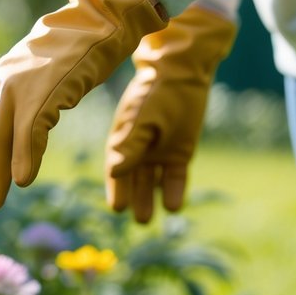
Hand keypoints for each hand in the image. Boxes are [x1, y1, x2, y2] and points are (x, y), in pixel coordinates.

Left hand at [0, 0, 167, 214]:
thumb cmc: (67, 59)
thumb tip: (4, 139)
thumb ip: (14, 103)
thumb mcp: (31, 78)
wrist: (94, 25)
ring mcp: (21, 86)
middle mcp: (0, 84)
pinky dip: (25, 155)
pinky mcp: (47, 89)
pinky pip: (31, 128)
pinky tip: (23, 180)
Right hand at [105, 4, 236, 222]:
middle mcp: (139, 150)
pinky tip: (172, 207)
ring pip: (152, 182)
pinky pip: (175, 178)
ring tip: (147, 220)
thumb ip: (130, 145)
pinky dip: (173, 191)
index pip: (116, 169)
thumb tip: (114, 172)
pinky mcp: (180, 153)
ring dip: (149, 199)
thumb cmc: (155, 94)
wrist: (182, 74)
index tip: (117, 207)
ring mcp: (160, 152)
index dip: (116, 188)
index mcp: (123, 139)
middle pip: (134, 181)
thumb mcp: (141, 120)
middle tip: (137, 219)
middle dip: (134, 199)